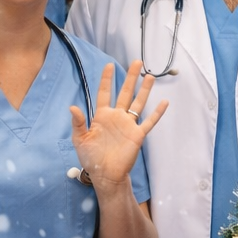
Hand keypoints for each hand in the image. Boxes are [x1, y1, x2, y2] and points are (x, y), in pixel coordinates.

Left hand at [71, 62, 167, 187]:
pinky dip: (157, 113)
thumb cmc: (91, 158)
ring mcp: (128, 125)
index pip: (104, 93)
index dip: (106, 79)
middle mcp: (117, 117)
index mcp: (101, 116)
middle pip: (125, 93)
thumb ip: (78, 123)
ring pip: (138, 103)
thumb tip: (72, 107)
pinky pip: (149, 122)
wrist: (105, 175)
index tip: (108, 65)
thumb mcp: (80, 140)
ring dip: (144, 90)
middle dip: (130, 77)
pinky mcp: (137, 135)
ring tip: (150, 76)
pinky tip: (164, 102)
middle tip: (137, 62)